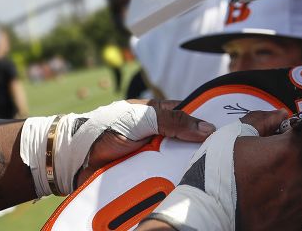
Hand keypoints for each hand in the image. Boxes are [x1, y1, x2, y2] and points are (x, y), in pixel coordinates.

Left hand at [74, 99, 214, 188]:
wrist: (73, 159)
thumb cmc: (104, 128)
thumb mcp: (142, 119)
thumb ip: (173, 121)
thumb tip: (207, 128)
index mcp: (160, 114)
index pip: (191, 116)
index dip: (208, 122)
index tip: (228, 131)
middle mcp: (160, 136)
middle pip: (190, 143)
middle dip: (201, 150)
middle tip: (221, 156)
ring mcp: (154, 157)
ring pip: (181, 163)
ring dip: (189, 168)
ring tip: (208, 174)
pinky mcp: (146, 177)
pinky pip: (166, 180)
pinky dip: (174, 183)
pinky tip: (188, 187)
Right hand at [233, 111, 301, 230]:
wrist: (210, 212)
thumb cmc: (221, 173)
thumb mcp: (236, 134)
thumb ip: (263, 119)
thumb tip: (279, 115)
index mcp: (291, 150)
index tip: (290, 134)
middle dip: (300, 151)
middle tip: (277, 155)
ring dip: (297, 173)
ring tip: (271, 177)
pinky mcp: (298, 219)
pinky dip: (291, 196)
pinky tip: (271, 196)